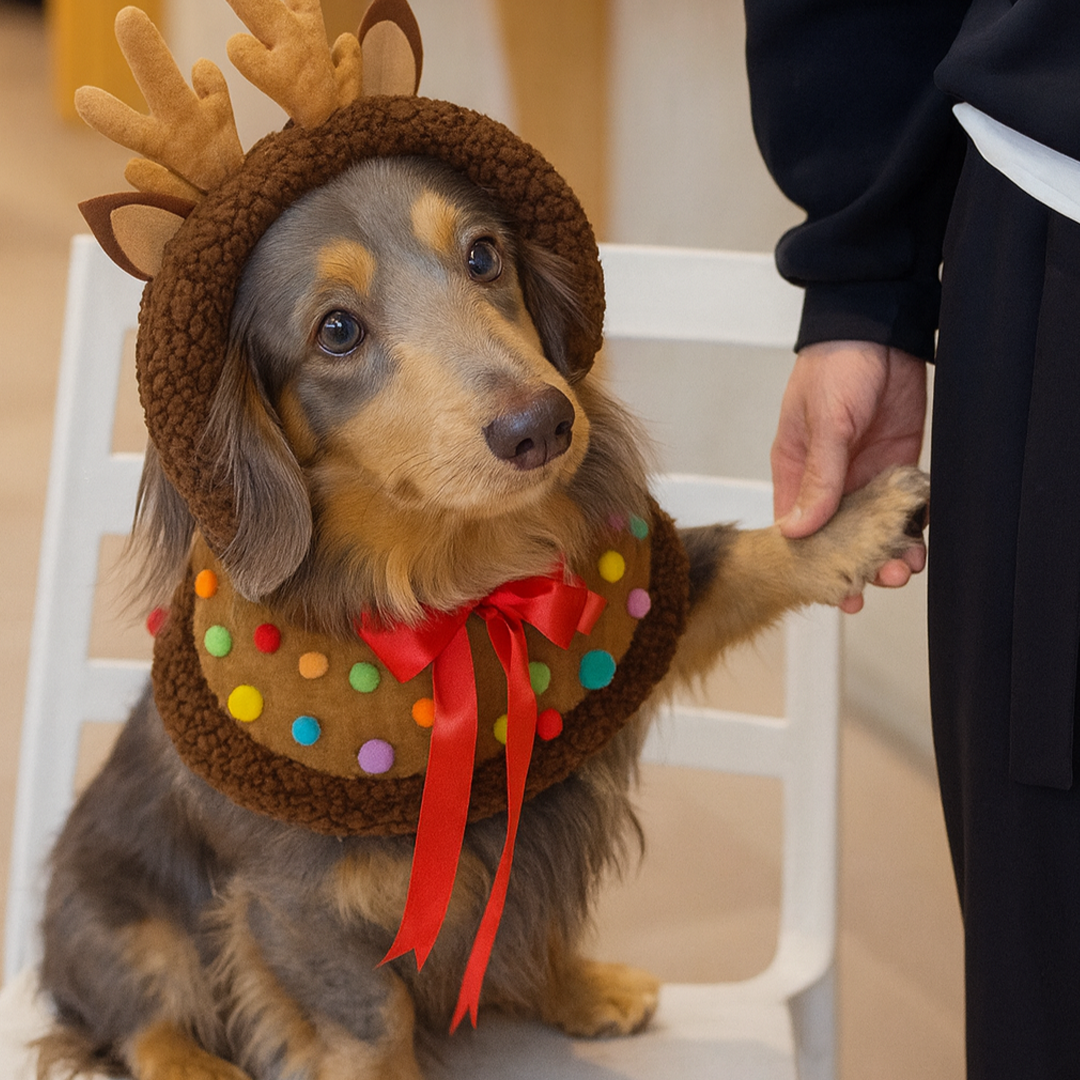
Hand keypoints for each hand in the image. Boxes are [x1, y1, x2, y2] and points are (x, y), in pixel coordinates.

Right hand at [771, 340, 927, 612]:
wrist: (881, 325)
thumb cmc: (835, 365)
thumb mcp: (822, 422)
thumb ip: (818, 475)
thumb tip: (798, 527)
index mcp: (796, 469)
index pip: (797, 526)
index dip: (812, 562)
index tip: (830, 590)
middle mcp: (829, 478)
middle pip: (840, 534)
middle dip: (857, 563)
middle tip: (876, 583)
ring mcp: (865, 472)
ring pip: (875, 526)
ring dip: (888, 550)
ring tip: (905, 568)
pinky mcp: (898, 463)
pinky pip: (905, 505)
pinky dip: (913, 526)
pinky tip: (921, 544)